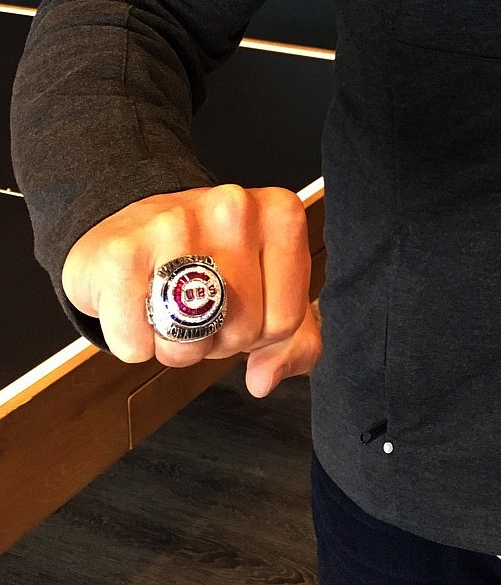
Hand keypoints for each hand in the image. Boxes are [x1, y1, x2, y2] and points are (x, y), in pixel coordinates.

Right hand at [61, 184, 321, 397]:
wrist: (133, 228)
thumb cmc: (206, 260)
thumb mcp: (265, 290)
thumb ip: (295, 339)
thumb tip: (265, 378)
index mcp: (279, 214)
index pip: (286, 321)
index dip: (260, 334)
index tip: (241, 307)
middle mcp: (233, 208)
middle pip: (241, 332)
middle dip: (219, 338)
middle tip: (200, 306)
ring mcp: (175, 223)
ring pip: (190, 343)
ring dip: (175, 345)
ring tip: (168, 306)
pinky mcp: (121, 252)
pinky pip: (136, 344)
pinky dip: (133, 342)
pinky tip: (135, 304)